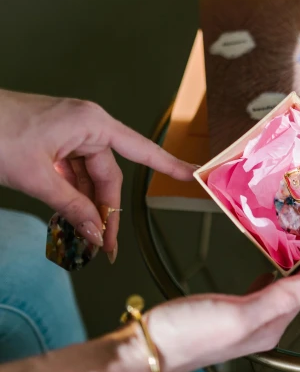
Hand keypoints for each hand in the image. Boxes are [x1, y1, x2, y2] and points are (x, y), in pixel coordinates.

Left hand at [0, 89, 194, 259]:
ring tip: (83, 241)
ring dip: (85, 209)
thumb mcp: (36, 176)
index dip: (167, 166)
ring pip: (88, 179)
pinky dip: (69, 198)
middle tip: (105, 246)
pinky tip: (68, 222)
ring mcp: (68, 135)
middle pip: (108, 176)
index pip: (141, 150)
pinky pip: (70, 175)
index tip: (191, 175)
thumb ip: (70, 206)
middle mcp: (85, 127)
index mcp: (91, 124)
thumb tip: (96, 231)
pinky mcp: (51, 143)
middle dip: (105, 212)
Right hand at [145, 237, 299, 371]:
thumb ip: (282, 299)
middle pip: (298, 289)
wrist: (145, 350)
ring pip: (280, 290)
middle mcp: (262, 326)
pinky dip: (268, 276)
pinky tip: (266, 270)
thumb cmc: (189, 334)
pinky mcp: (225, 314)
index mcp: (271, 326)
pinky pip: (258, 291)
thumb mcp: (240, 314)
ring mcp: (244, 321)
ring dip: (293, 269)